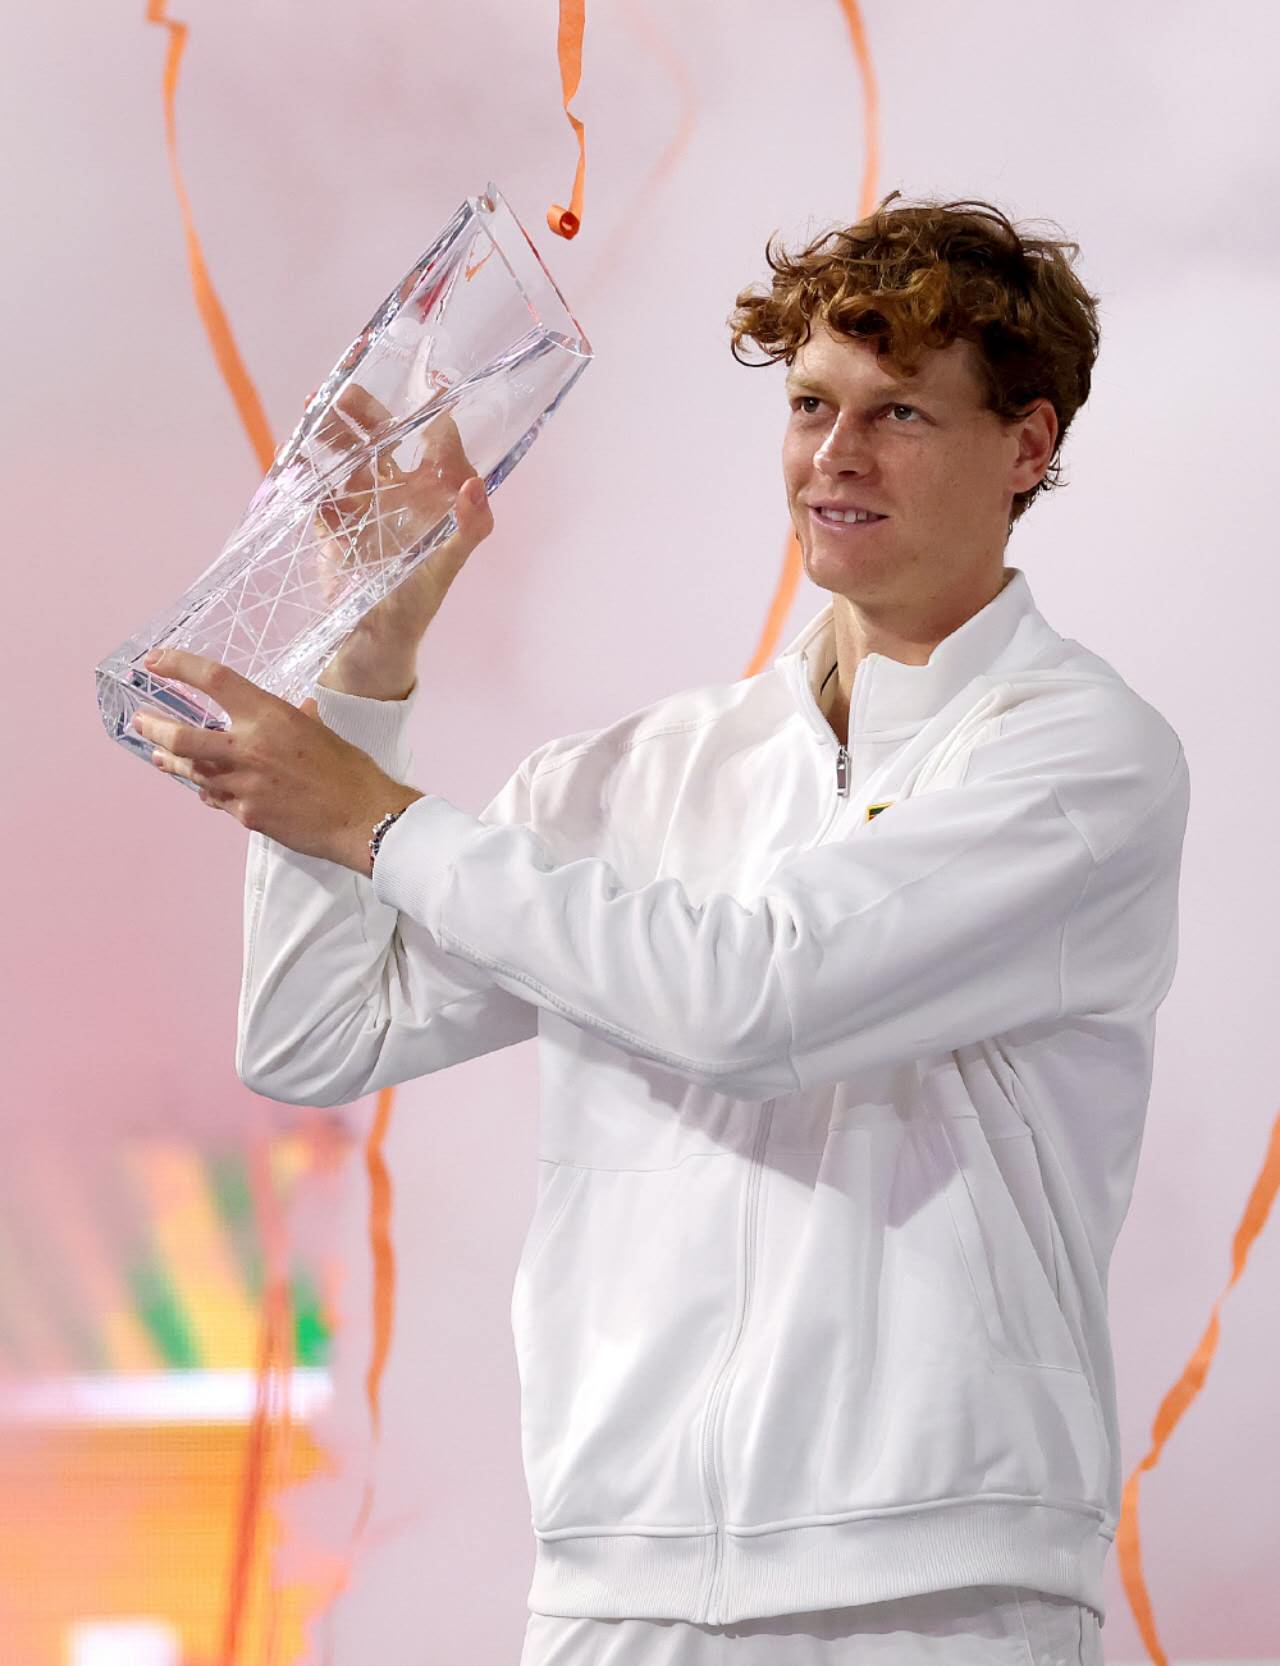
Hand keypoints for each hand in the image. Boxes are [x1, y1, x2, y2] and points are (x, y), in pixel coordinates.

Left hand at [131, 649, 423, 873]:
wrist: (363, 817)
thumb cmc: (349, 770)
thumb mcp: (317, 729)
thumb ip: (289, 720)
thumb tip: (291, 712)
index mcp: (270, 716)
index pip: (215, 680)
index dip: (180, 666)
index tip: (156, 660)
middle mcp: (250, 747)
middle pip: (182, 736)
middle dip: (154, 727)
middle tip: (141, 721)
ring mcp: (244, 785)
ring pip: (192, 772)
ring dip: (172, 763)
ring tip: (159, 756)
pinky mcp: (247, 816)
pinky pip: (215, 799)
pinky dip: (207, 791)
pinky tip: (203, 789)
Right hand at [312, 382, 493, 647]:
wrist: (372, 645)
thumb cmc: (415, 607)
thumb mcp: (444, 570)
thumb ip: (467, 532)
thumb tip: (474, 486)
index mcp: (433, 499)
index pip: (437, 445)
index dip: (433, 414)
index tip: (428, 386)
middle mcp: (399, 495)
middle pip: (384, 441)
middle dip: (364, 413)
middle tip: (342, 392)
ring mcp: (364, 508)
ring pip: (347, 458)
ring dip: (329, 435)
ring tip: (310, 410)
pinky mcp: (333, 526)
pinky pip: (317, 491)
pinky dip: (305, 475)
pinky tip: (293, 457)